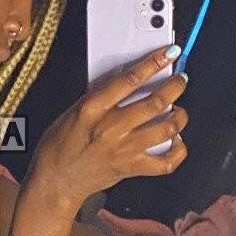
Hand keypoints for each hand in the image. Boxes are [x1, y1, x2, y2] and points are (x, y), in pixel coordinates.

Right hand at [31, 46, 188, 206]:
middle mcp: (111, 129)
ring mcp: (124, 150)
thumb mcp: (72, 114)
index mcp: (91, 110)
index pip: (129, 80)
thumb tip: (127, 82)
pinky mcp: (131, 168)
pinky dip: (178, 150)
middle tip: (180, 80)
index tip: (168, 53)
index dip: (153, 63)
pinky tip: (176, 141)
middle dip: (175, 86)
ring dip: (180, 115)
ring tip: (178, 110)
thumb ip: (99, 98)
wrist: (55, 182)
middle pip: (156, 102)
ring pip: (167, 128)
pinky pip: (167, 161)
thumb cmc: (58, 148)